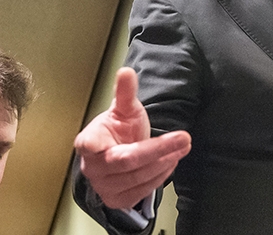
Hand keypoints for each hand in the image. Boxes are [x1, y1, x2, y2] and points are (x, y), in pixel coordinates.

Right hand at [74, 67, 191, 208]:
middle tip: (183, 137)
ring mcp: (104, 186)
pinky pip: (143, 190)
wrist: (116, 155)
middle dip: (159, 149)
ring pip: (139, 177)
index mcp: (89, 142)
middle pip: (128, 160)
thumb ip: (125, 92)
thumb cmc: (118, 131)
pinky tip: (170, 161)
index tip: (108, 140)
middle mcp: (93, 167)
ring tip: (181, 146)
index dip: (95, 144)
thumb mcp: (124, 110)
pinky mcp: (117, 200)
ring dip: (165, 161)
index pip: (89, 144)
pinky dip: (161, 175)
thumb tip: (126, 72)